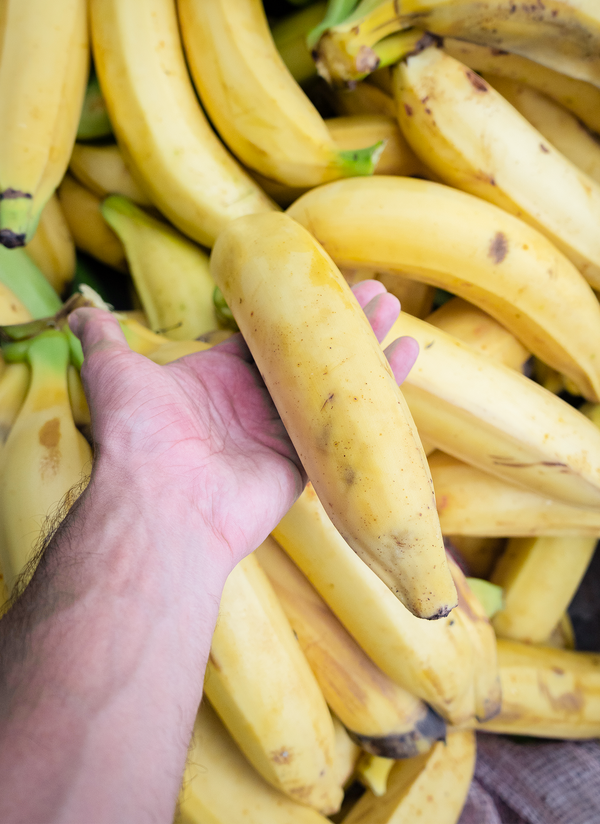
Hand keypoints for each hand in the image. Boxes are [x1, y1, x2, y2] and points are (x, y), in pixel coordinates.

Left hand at [69, 281, 417, 574]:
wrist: (161, 501)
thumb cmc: (138, 436)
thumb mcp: (115, 373)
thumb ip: (105, 341)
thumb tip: (80, 313)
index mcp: (218, 380)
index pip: (267, 337)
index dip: (295, 312)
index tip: (321, 286)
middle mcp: (253, 405)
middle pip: (308, 355)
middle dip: (341, 324)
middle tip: (374, 293)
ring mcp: (282, 434)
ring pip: (333, 384)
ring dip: (366, 348)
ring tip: (394, 313)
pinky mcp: (306, 462)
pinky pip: (349, 424)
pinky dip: (381, 392)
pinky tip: (406, 358)